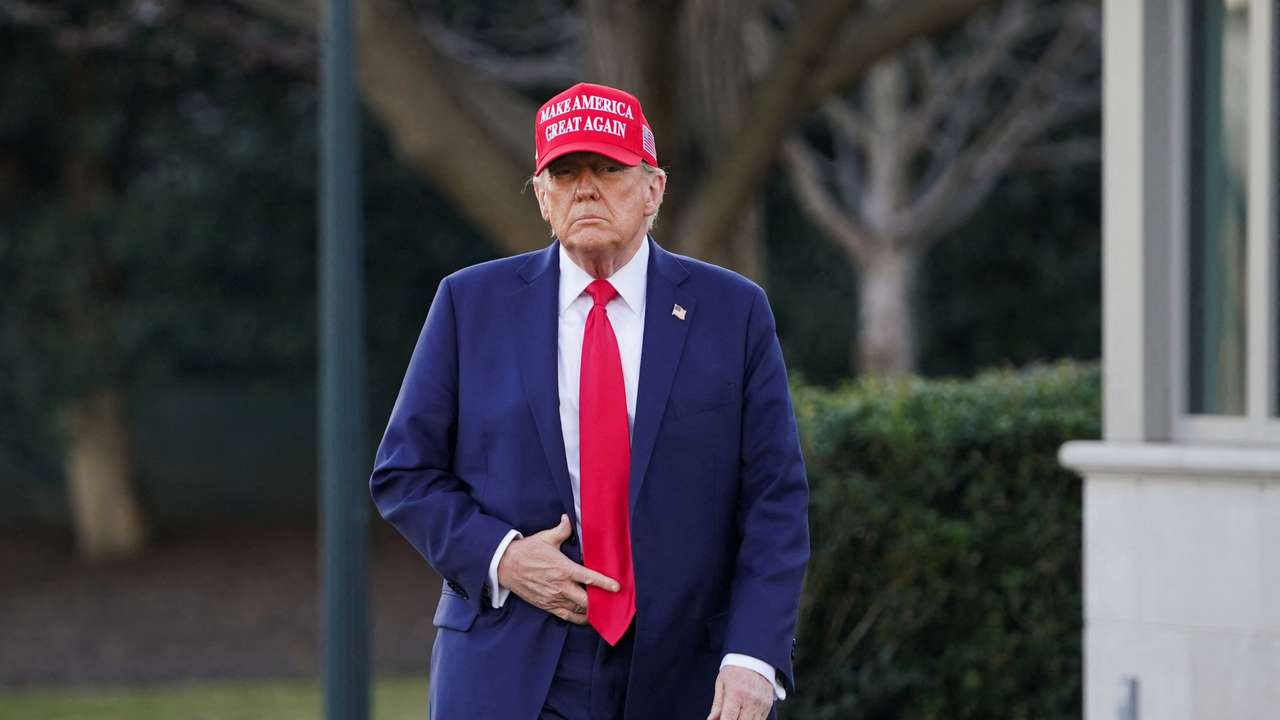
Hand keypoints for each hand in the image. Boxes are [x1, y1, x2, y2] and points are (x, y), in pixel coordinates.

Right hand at [496, 514, 618, 623]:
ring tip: (602, 609)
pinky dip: (578, 618)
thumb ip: (561, 530)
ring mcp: (553, 598)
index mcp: (563, 568)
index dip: (605, 583)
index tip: (616, 587)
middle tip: (610, 601)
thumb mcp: (545, 538)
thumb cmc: (526, 551)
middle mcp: (560, 586)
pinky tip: (586, 616)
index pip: (589, 578)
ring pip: (577, 610)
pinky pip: (566, 616)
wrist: (505, 566)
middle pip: (586, 600)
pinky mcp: (546, 605)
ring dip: (590, 610)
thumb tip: (569, 519)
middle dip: (599, 602)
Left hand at [707, 666, 773, 719]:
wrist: (754, 657)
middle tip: (728, 716)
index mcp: (736, 694)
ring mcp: (761, 704)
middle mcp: (750, 700)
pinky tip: (745, 714)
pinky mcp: (768, 705)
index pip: (728, 719)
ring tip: (737, 714)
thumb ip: (717, 705)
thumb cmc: (735, 670)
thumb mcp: (721, 684)